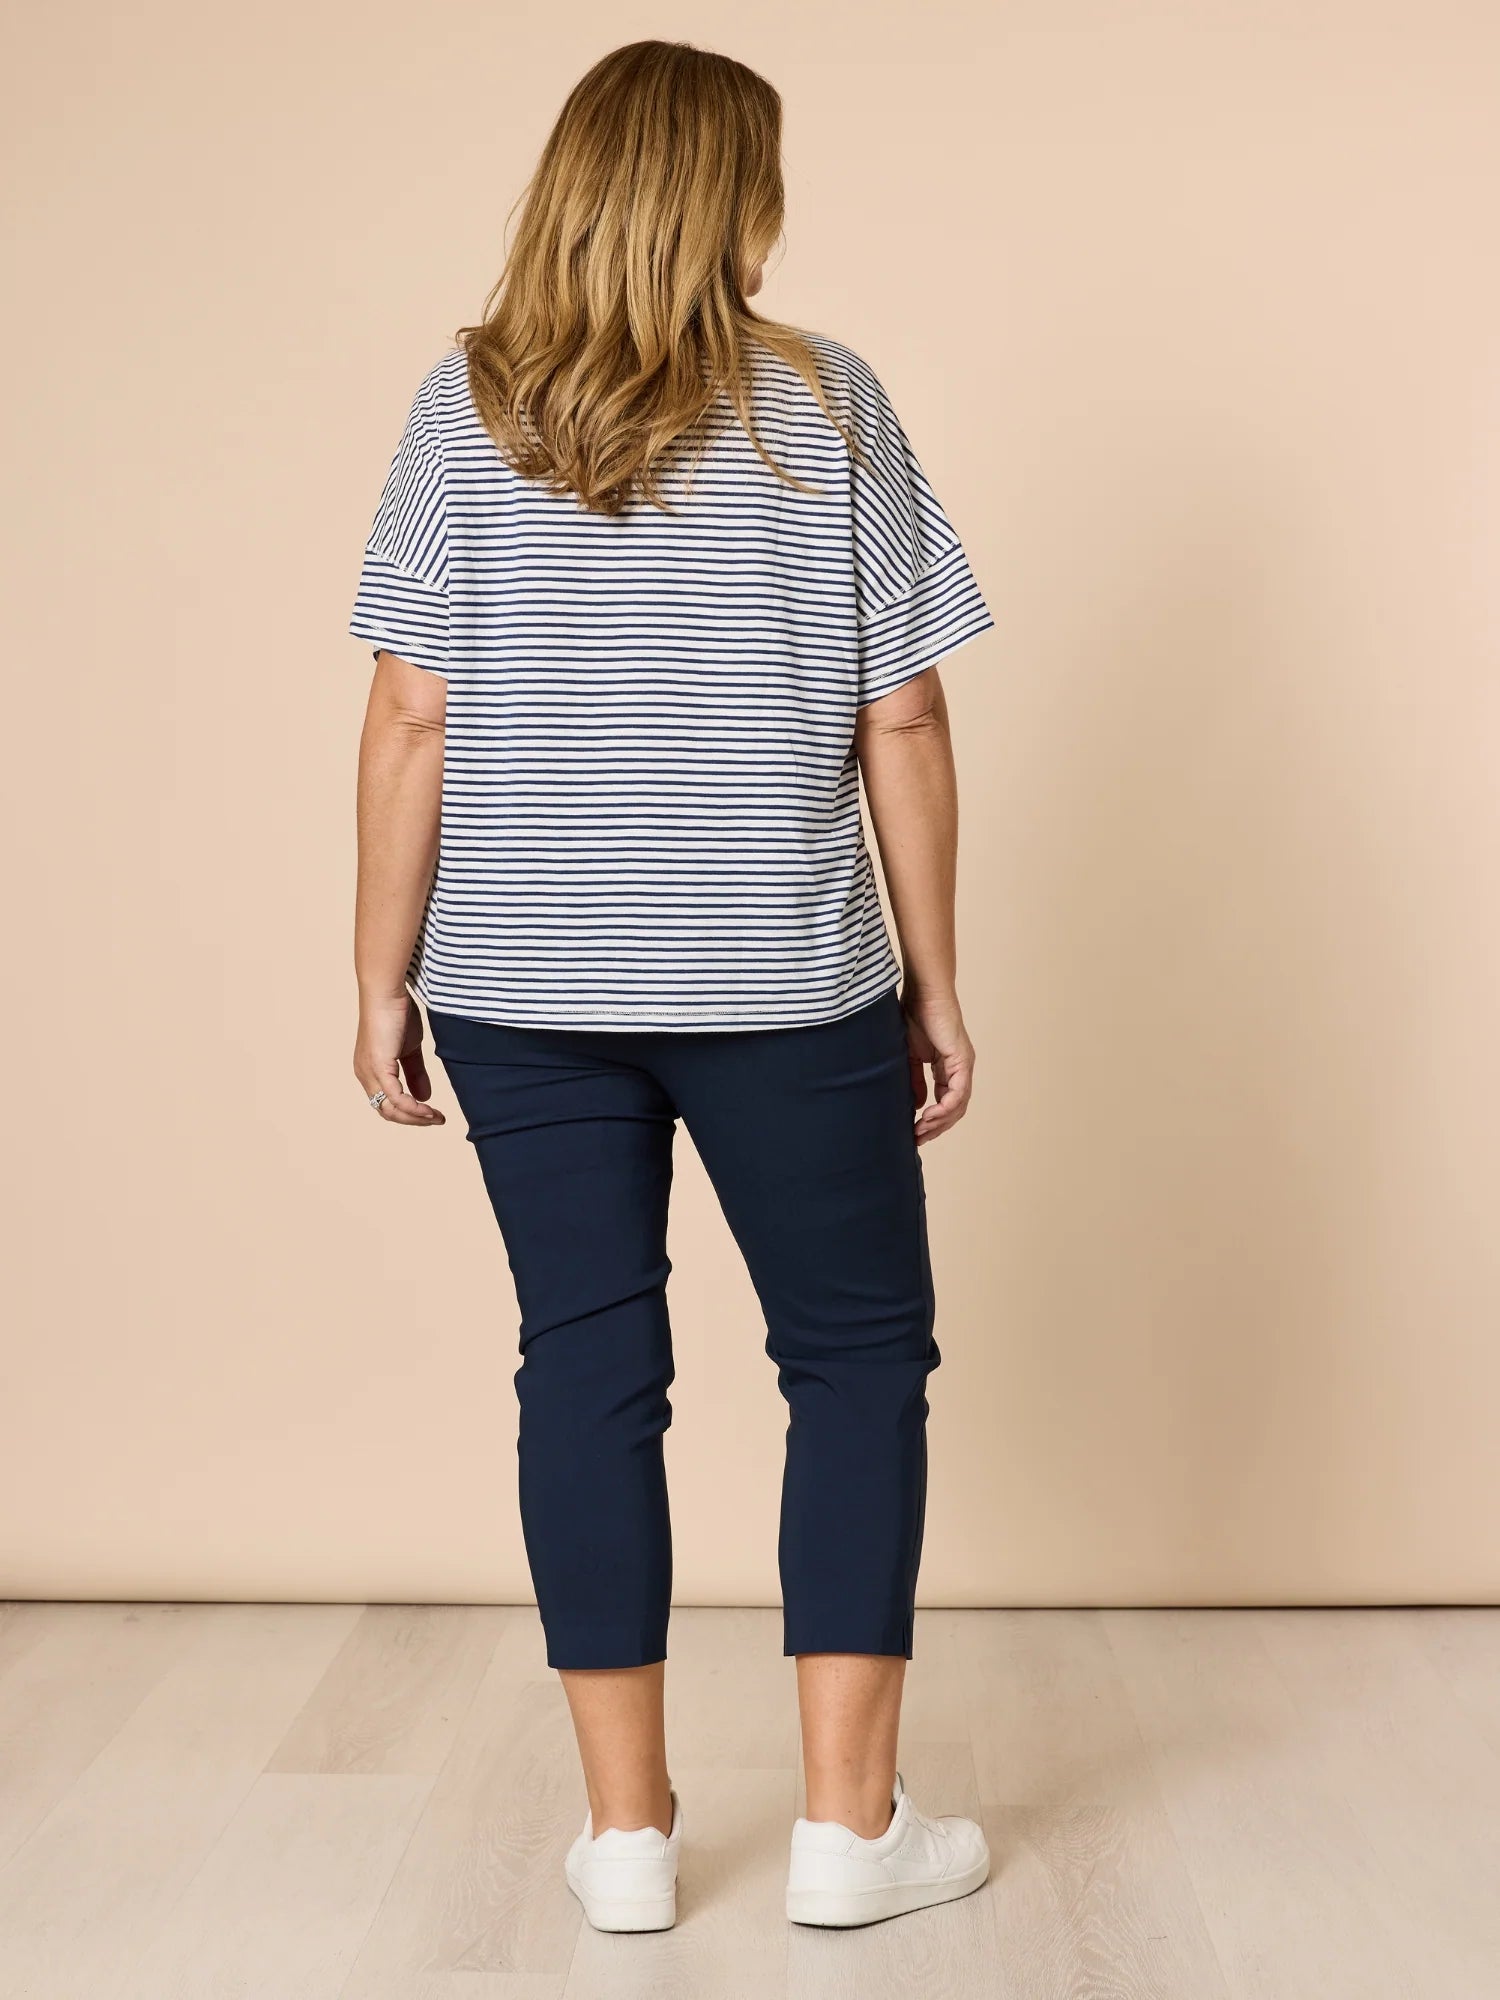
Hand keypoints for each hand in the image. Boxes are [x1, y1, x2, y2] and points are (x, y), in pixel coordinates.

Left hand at [353, 992, 445, 1127]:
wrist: (387, 993)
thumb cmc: (396, 1014)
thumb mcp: (410, 1048)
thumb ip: (415, 1072)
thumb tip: (425, 1096)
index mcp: (370, 1071)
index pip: (386, 1103)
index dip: (408, 1113)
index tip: (431, 1114)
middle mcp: (365, 1075)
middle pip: (387, 1112)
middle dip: (413, 1120)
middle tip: (436, 1119)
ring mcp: (369, 1073)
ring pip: (390, 1110)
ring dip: (416, 1118)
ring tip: (437, 1117)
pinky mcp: (379, 1068)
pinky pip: (396, 1098)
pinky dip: (414, 1108)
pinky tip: (429, 1110)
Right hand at [902, 987, 974, 1145]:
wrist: (923, 993)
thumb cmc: (915, 1016)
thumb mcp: (910, 1057)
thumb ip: (915, 1081)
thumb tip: (917, 1105)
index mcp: (948, 1068)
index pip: (946, 1102)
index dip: (932, 1120)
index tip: (914, 1132)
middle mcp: (960, 1070)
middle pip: (954, 1110)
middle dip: (936, 1128)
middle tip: (917, 1139)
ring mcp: (963, 1066)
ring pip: (958, 1106)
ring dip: (939, 1122)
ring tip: (920, 1131)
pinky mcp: (962, 1061)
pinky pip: (957, 1093)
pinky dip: (944, 1108)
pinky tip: (928, 1116)